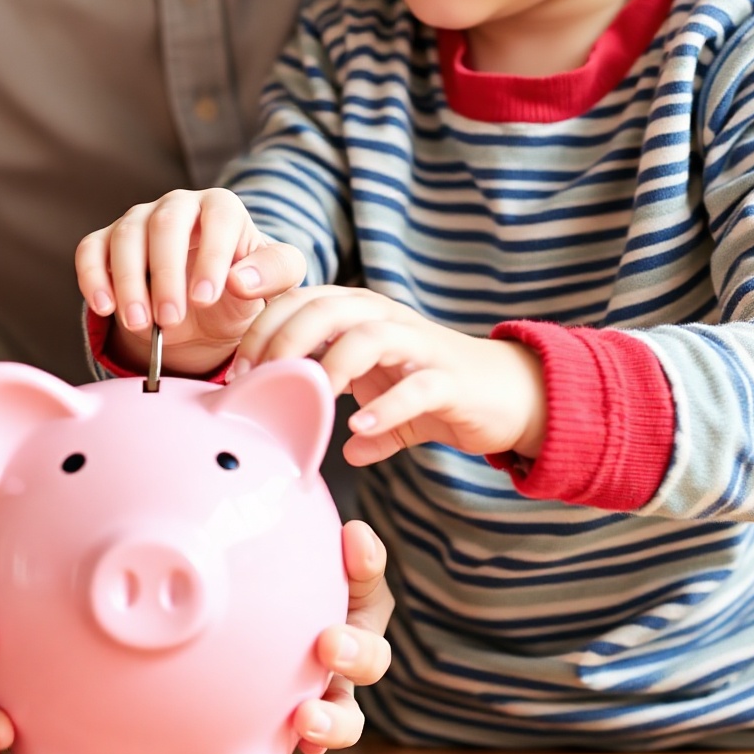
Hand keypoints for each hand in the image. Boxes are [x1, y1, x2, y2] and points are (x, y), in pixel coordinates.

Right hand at [76, 188, 306, 376]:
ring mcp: (139, 220)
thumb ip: (273, 275)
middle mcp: (178, 205)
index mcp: (222, 208)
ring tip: (140, 323)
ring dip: (128, 282)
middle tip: (170, 318)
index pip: (218, 217)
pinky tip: (104, 307)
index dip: (210, 255)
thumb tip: (239, 280)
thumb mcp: (273, 285)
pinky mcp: (107, 240)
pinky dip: (92, 277)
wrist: (205, 309)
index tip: (206, 299)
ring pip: (126, 236)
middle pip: (165, 223)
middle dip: (165, 273)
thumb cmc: (241, 289)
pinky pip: (91, 249)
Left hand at [239, 286, 544, 463]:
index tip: (238, 369)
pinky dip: (385, 407)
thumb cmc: (439, 391)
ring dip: (330, 365)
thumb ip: (360, 420)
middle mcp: (388, 319)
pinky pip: (416, 386)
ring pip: (368, 335)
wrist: (515, 396)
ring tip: (306, 397)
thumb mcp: (386, 400)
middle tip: (259, 381)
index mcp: (362, 314)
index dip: (264, 327)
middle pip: (327, 307)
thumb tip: (343, 453)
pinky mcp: (452, 380)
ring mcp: (421, 346)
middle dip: (284, 339)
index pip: (302, 301)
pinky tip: (359, 430)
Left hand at [294, 520, 393, 753]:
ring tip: (308, 720)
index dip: (365, 560)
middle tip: (329, 645)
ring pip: (347, 715)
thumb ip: (303, 530)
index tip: (354, 539)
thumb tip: (340, 520)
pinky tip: (300, 749)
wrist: (250, 620)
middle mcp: (345, 650)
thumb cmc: (273, 587)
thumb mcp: (290, 558)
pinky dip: (311, 747)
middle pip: (370, 658)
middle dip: (357, 653)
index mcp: (349, 602)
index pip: (366, 575)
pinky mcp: (299, 725)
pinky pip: (313, 742)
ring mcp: (326, 692)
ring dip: (335, 720)